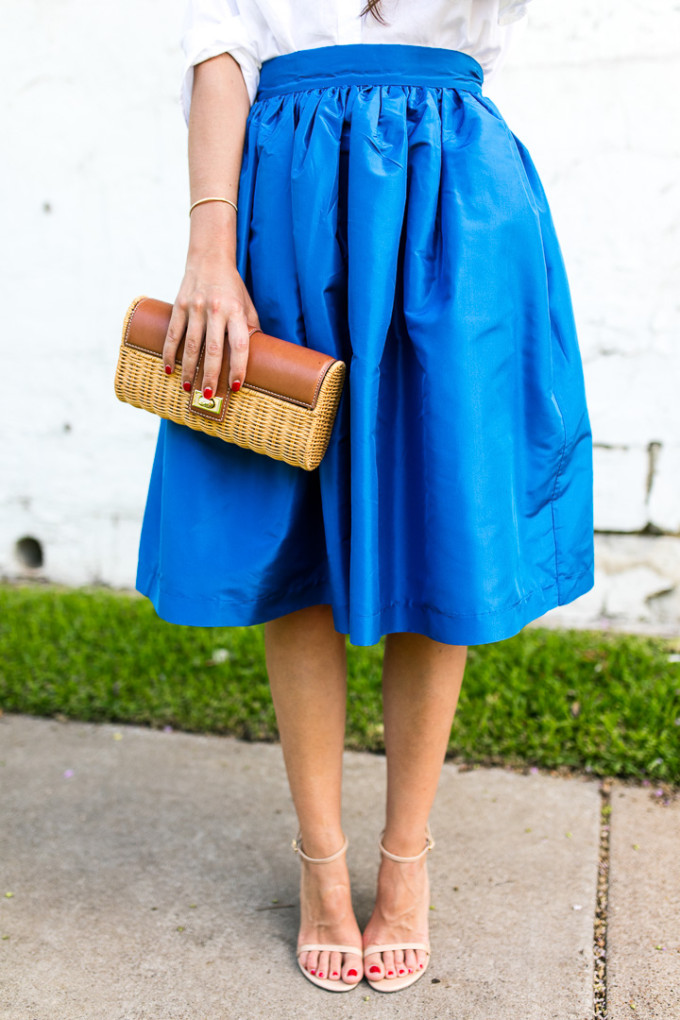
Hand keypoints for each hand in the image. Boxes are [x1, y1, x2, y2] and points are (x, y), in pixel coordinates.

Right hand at [162, 255, 260, 396]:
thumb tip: (258, 356)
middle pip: (213, 349)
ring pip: (191, 344)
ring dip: (189, 369)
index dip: (238, 367)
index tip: (235, 386)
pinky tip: (169, 368)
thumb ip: (250, 329)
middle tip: (208, 396)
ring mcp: (195, 307)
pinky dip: (170, 353)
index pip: (239, 344)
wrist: (209, 258)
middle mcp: (215, 309)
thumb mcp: (247, 305)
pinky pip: (173, 333)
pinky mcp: (179, 305)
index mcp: (235, 311)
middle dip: (210, 374)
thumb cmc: (232, 287)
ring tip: (188, 388)